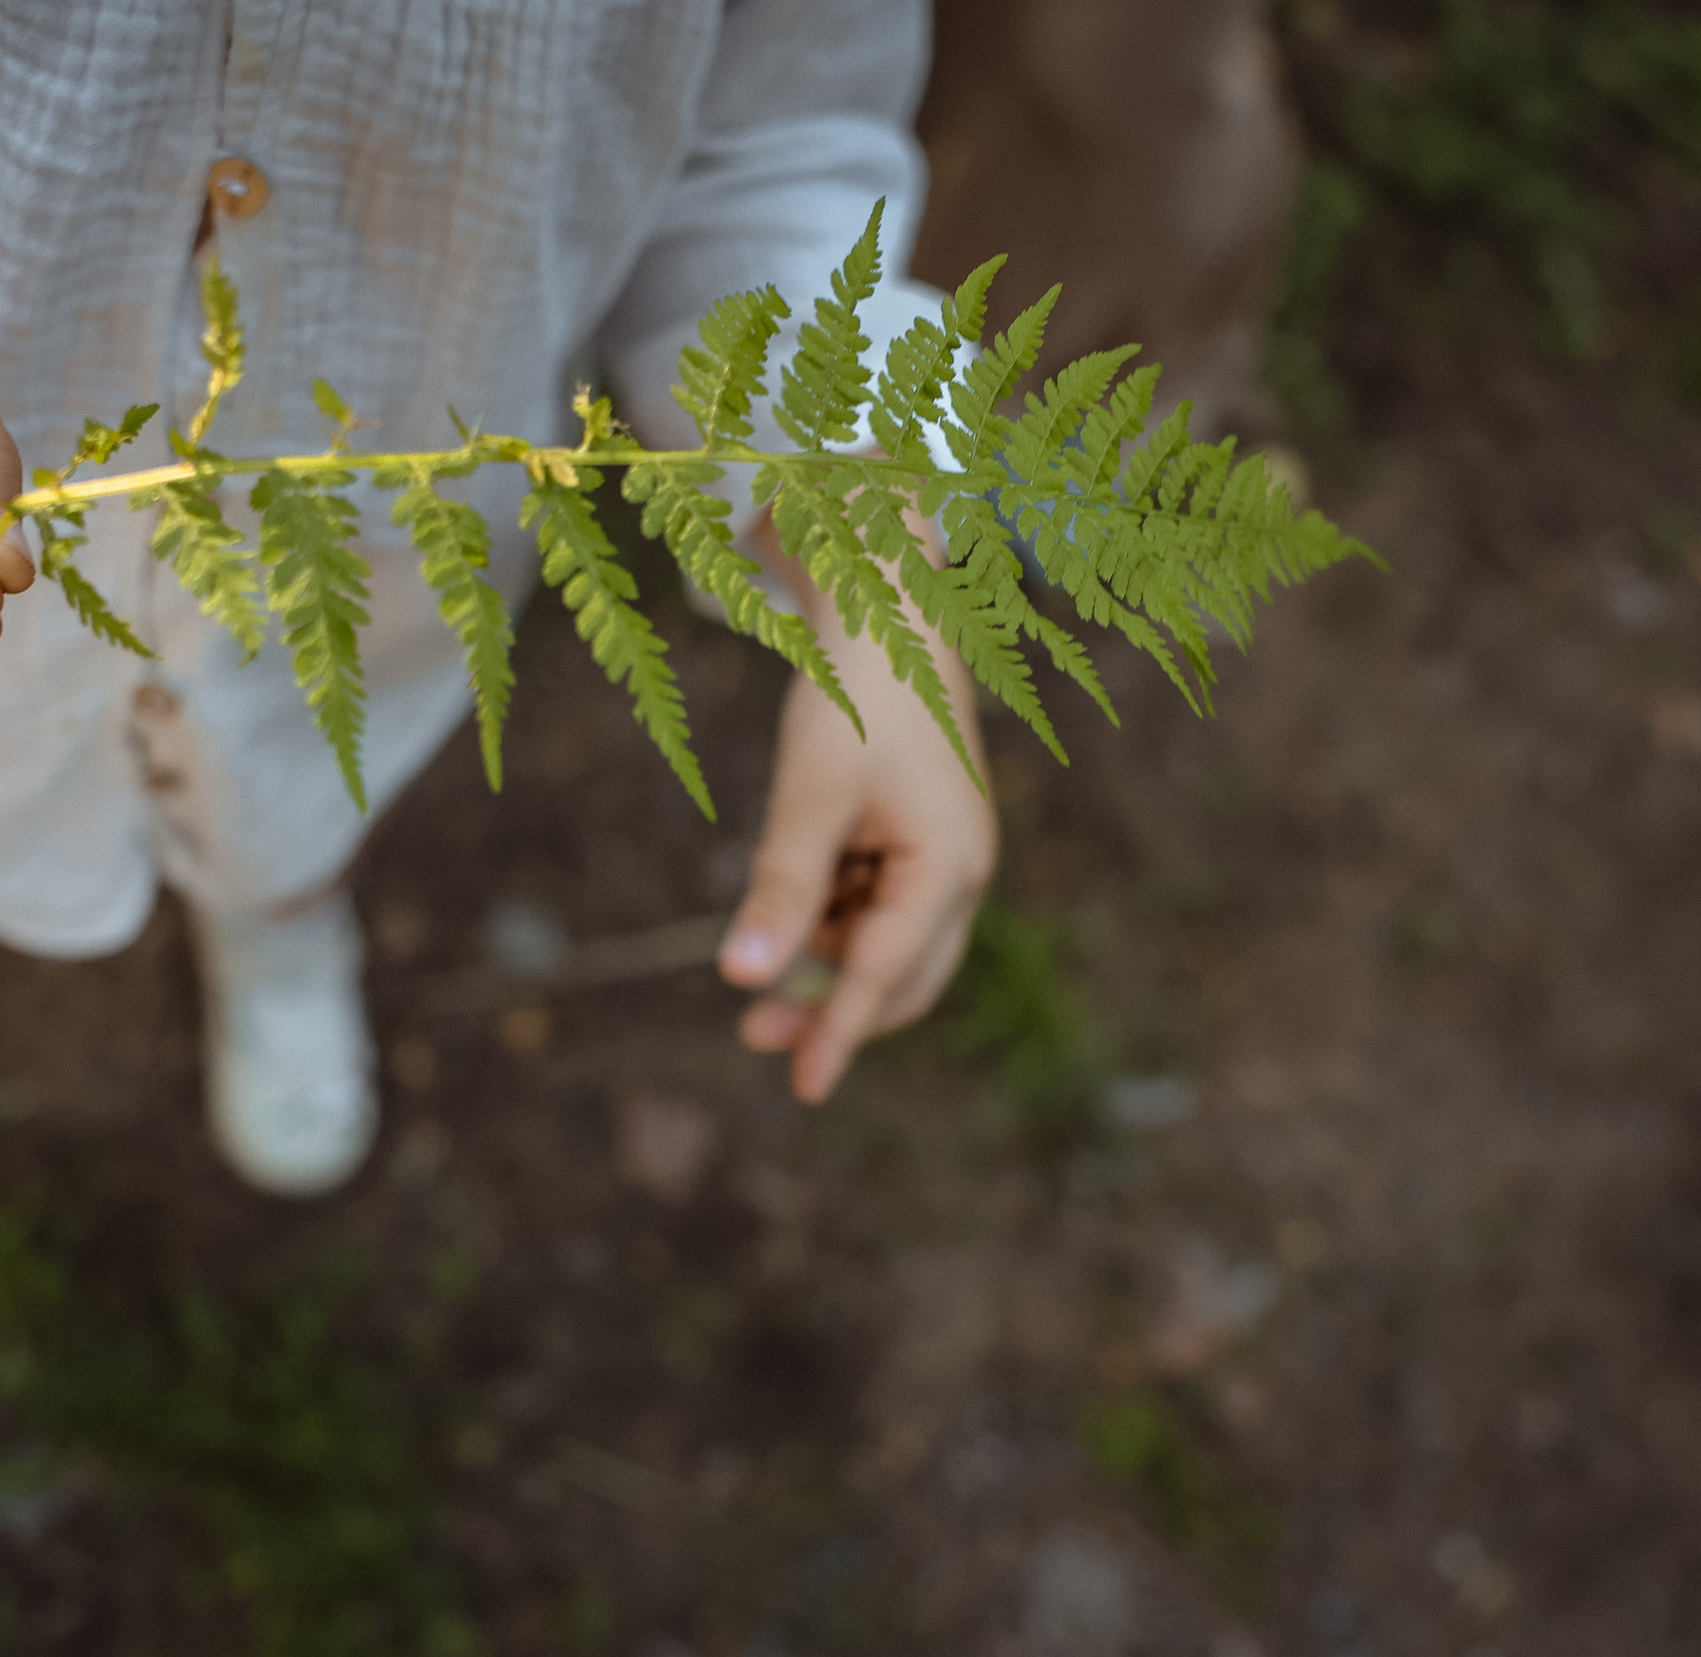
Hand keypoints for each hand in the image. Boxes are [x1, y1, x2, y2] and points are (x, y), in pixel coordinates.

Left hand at [717, 519, 998, 1102]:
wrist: (887, 611)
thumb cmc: (852, 698)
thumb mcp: (808, 799)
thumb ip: (781, 892)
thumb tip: (740, 979)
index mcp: (948, 867)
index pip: (887, 976)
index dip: (842, 1035)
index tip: (804, 1088)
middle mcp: (960, 873)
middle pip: (901, 978)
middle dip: (832, 1011)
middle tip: (751, 1035)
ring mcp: (945, 858)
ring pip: (884, 945)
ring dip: (827, 960)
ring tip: (762, 936)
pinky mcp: (921, 840)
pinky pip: (877, 905)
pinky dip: (834, 917)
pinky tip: (796, 891)